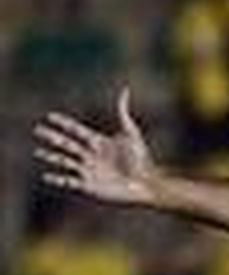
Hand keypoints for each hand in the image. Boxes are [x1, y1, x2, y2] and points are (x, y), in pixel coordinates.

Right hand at [34, 86, 158, 205]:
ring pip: (64, 161)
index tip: (50, 116)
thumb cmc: (141, 159)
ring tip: (38, 153)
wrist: (146, 183)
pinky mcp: (89, 185)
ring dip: (51, 157)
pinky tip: (45, 176)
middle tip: (37, 130)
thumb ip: (123, 113)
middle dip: (52, 137)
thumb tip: (125, 89)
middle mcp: (91, 155)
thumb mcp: (132, 133)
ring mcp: (89, 170)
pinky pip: (68, 182)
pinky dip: (56, 179)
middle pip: (67, 144)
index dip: (64, 123)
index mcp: (99, 142)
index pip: (77, 130)